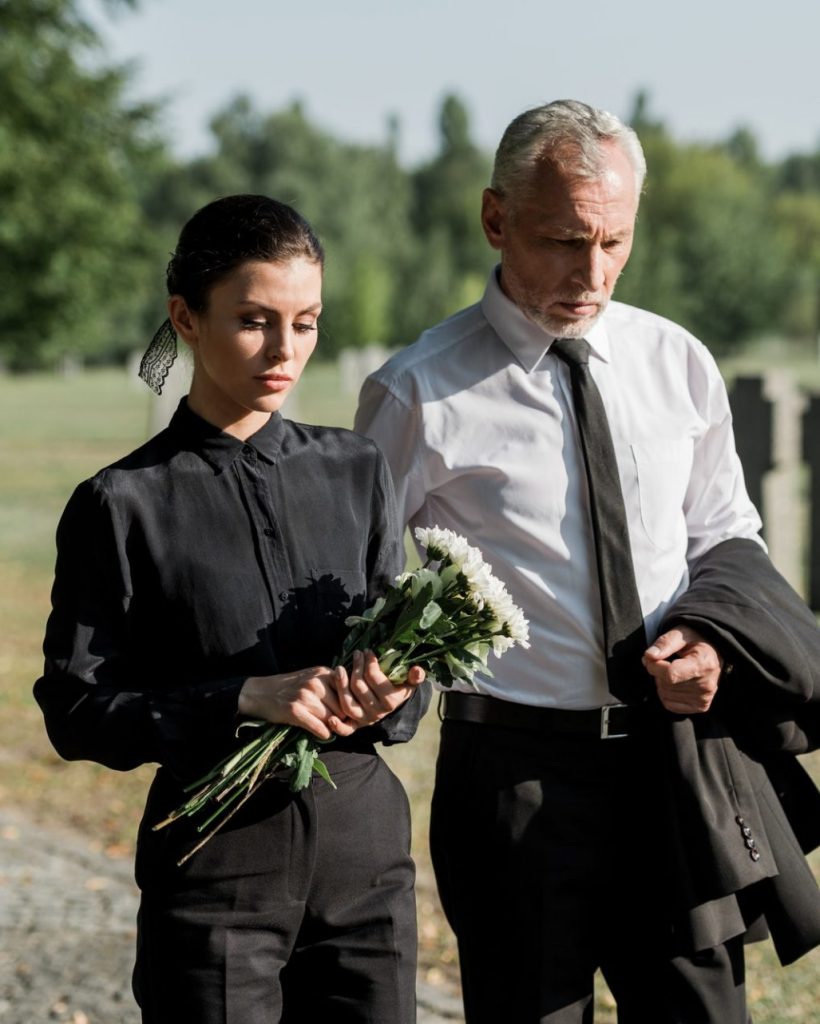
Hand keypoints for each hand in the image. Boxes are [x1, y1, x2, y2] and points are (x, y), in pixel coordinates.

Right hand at [238, 667, 357, 740]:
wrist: (259, 692)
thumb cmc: (288, 687)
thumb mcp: (311, 677)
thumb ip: (330, 684)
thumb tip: (352, 704)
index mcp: (323, 672)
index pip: (348, 692)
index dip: (349, 705)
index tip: (348, 714)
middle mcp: (316, 682)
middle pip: (342, 708)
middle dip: (342, 719)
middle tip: (340, 725)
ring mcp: (305, 696)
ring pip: (332, 719)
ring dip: (332, 727)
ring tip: (329, 729)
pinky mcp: (295, 711)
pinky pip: (320, 728)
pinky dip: (323, 733)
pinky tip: (321, 733)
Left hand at [333, 650, 425, 726]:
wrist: (392, 705)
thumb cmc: (398, 688)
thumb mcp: (409, 682)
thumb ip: (414, 677)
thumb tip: (417, 670)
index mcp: (391, 701)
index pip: (374, 678)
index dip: (369, 663)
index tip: (367, 652)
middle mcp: (377, 712)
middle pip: (359, 687)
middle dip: (356, 667)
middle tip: (357, 654)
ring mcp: (365, 719)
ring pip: (348, 703)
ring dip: (341, 685)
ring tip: (339, 668)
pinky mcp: (355, 725)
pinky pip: (345, 730)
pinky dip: (337, 726)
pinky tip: (330, 718)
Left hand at [641, 626, 722, 713]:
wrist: (713, 653)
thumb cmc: (696, 641)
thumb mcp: (682, 633)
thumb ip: (665, 643)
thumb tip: (649, 655)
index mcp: (704, 664)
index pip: (670, 674)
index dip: (654, 666)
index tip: (651, 657)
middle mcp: (706, 685)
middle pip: (666, 685)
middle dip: (657, 672)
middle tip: (664, 661)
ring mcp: (704, 698)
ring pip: (665, 695)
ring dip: (661, 682)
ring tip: (672, 670)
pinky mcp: (700, 706)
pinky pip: (669, 704)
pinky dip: (665, 693)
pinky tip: (674, 682)